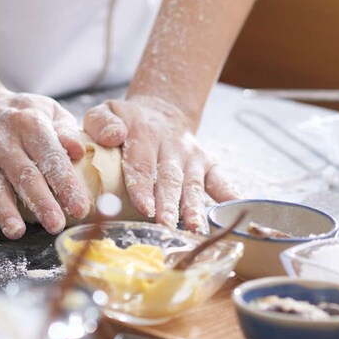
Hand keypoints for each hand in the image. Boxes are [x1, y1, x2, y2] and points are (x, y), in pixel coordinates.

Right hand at [0, 89, 89, 237]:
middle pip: (24, 175)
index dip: (66, 184)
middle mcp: (0, 140)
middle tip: (55, 225)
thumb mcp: (46, 110)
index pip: (50, 157)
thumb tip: (80, 151)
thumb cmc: (18, 115)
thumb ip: (65, 130)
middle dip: (41, 202)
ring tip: (16, 232)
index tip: (80, 208)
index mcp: (29, 124)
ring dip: (4, 210)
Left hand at [83, 96, 237, 231]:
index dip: (143, 186)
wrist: (161, 112)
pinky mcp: (209, 163)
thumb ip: (102, 122)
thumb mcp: (108, 111)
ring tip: (195, 228)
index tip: (145, 207)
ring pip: (193, 184)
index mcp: (145, 133)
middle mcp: (173, 146)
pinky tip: (237, 210)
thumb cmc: (128, 120)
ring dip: (195, 207)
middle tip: (165, 224)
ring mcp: (193, 156)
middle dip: (169, 203)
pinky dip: (230, 195)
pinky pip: (220, 180)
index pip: (143, 163)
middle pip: (170, 178)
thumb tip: (114, 136)